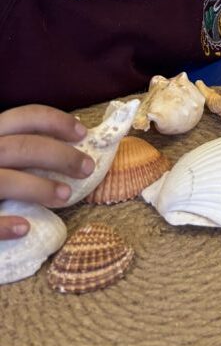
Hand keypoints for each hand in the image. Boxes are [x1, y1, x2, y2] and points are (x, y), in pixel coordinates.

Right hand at [0, 107, 93, 236]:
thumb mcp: (3, 152)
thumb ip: (24, 147)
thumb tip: (74, 143)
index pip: (24, 117)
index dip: (55, 121)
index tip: (83, 133)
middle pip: (21, 147)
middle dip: (59, 155)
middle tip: (87, 168)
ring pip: (5, 180)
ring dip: (39, 188)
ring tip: (66, 196)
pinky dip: (4, 225)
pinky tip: (25, 228)